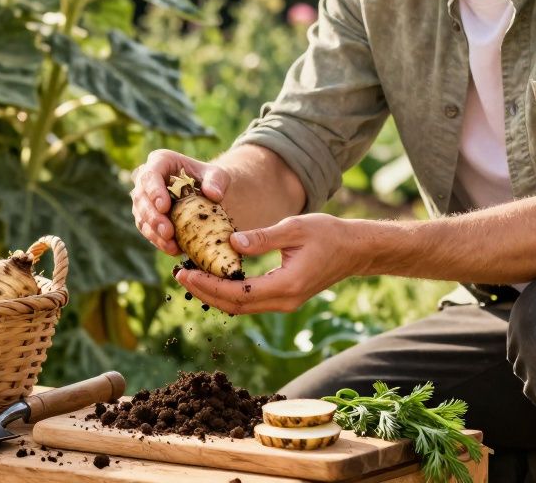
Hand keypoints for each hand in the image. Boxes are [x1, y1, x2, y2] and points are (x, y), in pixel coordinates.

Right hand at [129, 149, 229, 255]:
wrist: (206, 192)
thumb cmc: (210, 179)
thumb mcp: (217, 175)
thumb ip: (217, 180)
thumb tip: (214, 194)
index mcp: (161, 161)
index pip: (151, 174)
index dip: (154, 191)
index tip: (164, 207)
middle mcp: (147, 179)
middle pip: (141, 197)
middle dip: (153, 217)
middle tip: (167, 232)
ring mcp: (144, 199)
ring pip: (141, 216)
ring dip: (154, 232)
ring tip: (171, 245)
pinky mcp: (146, 217)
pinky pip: (147, 229)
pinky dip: (158, 240)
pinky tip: (173, 249)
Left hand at [173, 213, 370, 314]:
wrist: (354, 250)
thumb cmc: (327, 233)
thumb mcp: (294, 228)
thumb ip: (263, 237)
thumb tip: (230, 243)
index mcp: (286, 285)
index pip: (237, 293)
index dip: (208, 285)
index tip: (186, 272)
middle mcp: (284, 301)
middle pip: (235, 306)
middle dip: (205, 292)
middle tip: (180, 275)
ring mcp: (285, 303)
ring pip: (241, 307)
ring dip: (214, 295)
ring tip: (191, 276)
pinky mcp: (284, 298)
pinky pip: (250, 301)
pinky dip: (229, 293)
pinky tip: (215, 277)